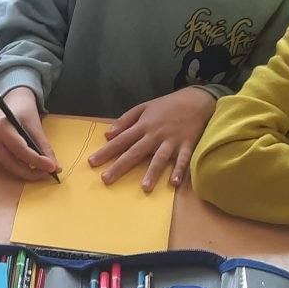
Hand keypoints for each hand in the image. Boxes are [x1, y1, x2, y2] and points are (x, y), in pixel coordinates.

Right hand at [0, 86, 58, 180]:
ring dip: (26, 170)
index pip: (20, 150)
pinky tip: (32, 165)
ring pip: (9, 165)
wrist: (13, 100)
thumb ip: (44, 147)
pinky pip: (7, 161)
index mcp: (0, 128)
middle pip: (12, 162)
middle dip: (31, 171)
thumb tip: (55, 167)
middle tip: (47, 173)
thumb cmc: (24, 109)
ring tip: (42, 170)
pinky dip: (20, 165)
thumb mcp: (36, 125)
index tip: (52, 168)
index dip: (37, 161)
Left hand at [88, 87, 215, 190]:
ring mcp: (172, 141)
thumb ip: (125, 120)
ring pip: (160, 158)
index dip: (106, 151)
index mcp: (143, 125)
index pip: (121, 140)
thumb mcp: (144, 107)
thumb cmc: (167, 105)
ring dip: (152, 172)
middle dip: (120, 166)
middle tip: (106, 179)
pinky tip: (174, 183)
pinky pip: (184, 160)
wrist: (196, 100)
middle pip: (135, 152)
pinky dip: (179, 170)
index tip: (92, 162)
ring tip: (144, 188)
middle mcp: (155, 135)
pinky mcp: (187, 145)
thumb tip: (109, 135)